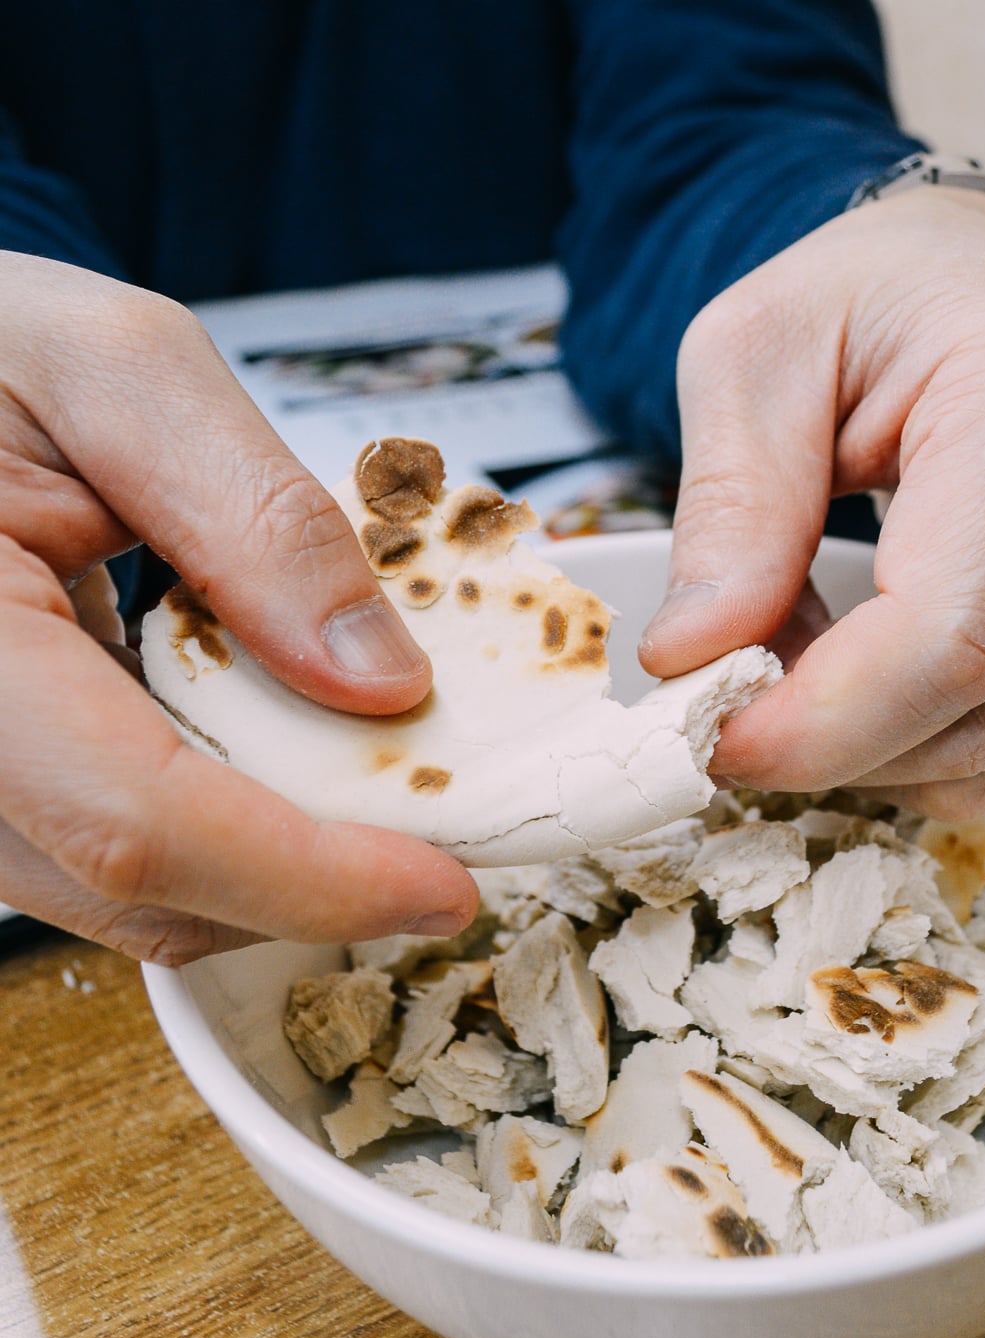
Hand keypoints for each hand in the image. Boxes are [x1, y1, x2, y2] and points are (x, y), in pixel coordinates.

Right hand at [0, 252, 477, 962]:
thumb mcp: (120, 373)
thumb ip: (258, 520)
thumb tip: (383, 681)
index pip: (136, 819)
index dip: (307, 877)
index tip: (444, 885)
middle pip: (142, 885)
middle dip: (313, 883)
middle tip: (444, 834)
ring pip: (128, 887)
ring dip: (272, 860)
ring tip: (370, 778)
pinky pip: (109, 839)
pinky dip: (221, 819)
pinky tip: (281, 747)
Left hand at [640, 188, 984, 816]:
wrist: (972, 278)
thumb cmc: (864, 298)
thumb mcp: (754, 359)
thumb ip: (729, 510)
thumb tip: (693, 659)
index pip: (949, 635)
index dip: (819, 721)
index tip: (708, 736)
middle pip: (976, 715)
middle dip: (823, 744)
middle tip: (716, 698)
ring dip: (862, 744)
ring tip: (787, 650)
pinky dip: (908, 735)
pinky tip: (854, 662)